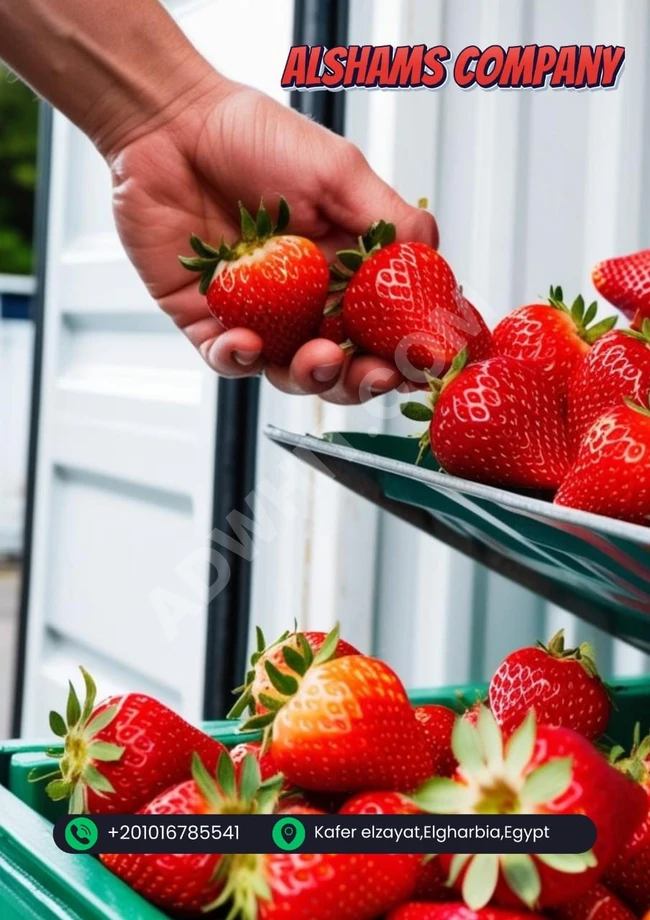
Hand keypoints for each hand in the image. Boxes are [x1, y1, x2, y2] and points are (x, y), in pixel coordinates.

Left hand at [109, 76, 437, 402]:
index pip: (380, 328)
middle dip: (359, 378)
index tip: (421, 361)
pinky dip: (238, 359)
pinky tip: (246, 343)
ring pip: (287, 371)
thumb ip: (388, 219)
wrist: (172, 123)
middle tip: (372, 373)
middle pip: (340, 363)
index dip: (402, 350)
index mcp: (340, 271)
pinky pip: (225, 358)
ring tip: (317, 357)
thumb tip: (434, 261)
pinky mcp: (206, 321)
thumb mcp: (339, 172)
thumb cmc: (254, 138)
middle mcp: (302, 301)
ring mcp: (256, 316)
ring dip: (307, 375)